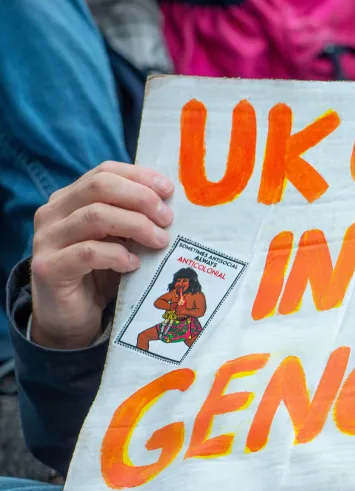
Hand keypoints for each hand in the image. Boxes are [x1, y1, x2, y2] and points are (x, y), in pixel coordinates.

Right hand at [31, 162, 173, 348]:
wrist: (70, 319)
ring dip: (135, 225)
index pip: (105, 171)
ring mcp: (47, 239)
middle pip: (100, 186)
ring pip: (95, 216)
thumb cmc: (100, 274)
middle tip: (167, 218)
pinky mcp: (48, 268)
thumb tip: (171, 204)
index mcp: (71, 198)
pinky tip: (133, 264)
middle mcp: (53, 213)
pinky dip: (117, 255)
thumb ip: (135, 219)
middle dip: (141, 198)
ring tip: (159, 240)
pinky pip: (87, 252)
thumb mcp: (121, 240)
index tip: (169, 190)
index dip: (139, 177)